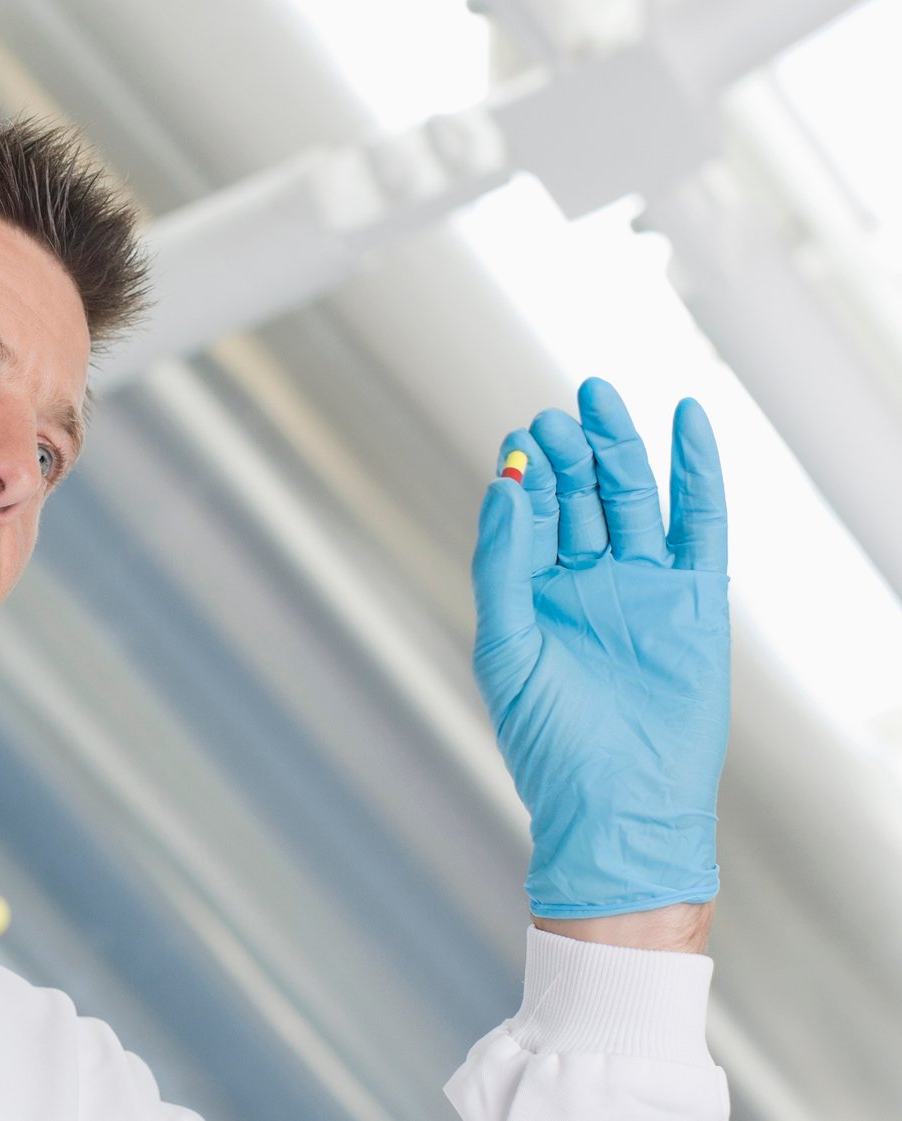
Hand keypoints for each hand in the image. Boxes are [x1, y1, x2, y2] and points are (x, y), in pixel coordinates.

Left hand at [470, 377, 730, 919]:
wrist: (617, 804)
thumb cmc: (548, 741)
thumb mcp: (505, 646)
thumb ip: (502, 565)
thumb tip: (503, 484)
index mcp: (535, 594)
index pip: (529, 515)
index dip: (525, 474)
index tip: (516, 438)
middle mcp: (589, 583)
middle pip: (582, 496)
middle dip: (569, 452)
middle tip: (554, 414)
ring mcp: (643, 588)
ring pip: (633, 499)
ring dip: (620, 448)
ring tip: (600, 397)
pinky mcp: (695, 601)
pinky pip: (700, 525)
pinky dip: (696, 472)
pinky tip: (688, 422)